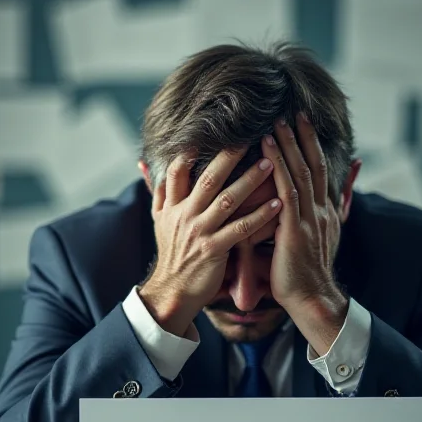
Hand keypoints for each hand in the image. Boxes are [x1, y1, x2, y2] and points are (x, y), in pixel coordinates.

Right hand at [139, 148, 281, 336]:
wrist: (172, 292)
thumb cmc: (172, 254)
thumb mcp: (159, 221)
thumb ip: (157, 191)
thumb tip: (143, 163)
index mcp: (171, 206)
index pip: (177, 170)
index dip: (193, 149)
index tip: (212, 130)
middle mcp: (184, 215)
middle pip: (207, 179)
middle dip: (229, 156)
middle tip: (251, 136)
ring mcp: (199, 232)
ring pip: (227, 200)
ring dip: (250, 180)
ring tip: (270, 164)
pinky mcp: (214, 250)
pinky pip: (240, 229)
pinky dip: (260, 215)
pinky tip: (277, 204)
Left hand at [262, 113, 348, 354]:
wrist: (311, 298)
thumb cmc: (306, 273)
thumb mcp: (317, 240)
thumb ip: (319, 215)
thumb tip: (323, 197)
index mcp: (324, 212)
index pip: (320, 170)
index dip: (312, 145)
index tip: (303, 123)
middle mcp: (320, 211)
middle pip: (313, 164)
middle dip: (303, 137)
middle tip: (293, 111)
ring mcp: (309, 219)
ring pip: (301, 172)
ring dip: (289, 144)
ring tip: (278, 121)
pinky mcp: (295, 229)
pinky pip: (287, 190)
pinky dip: (278, 165)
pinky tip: (267, 147)